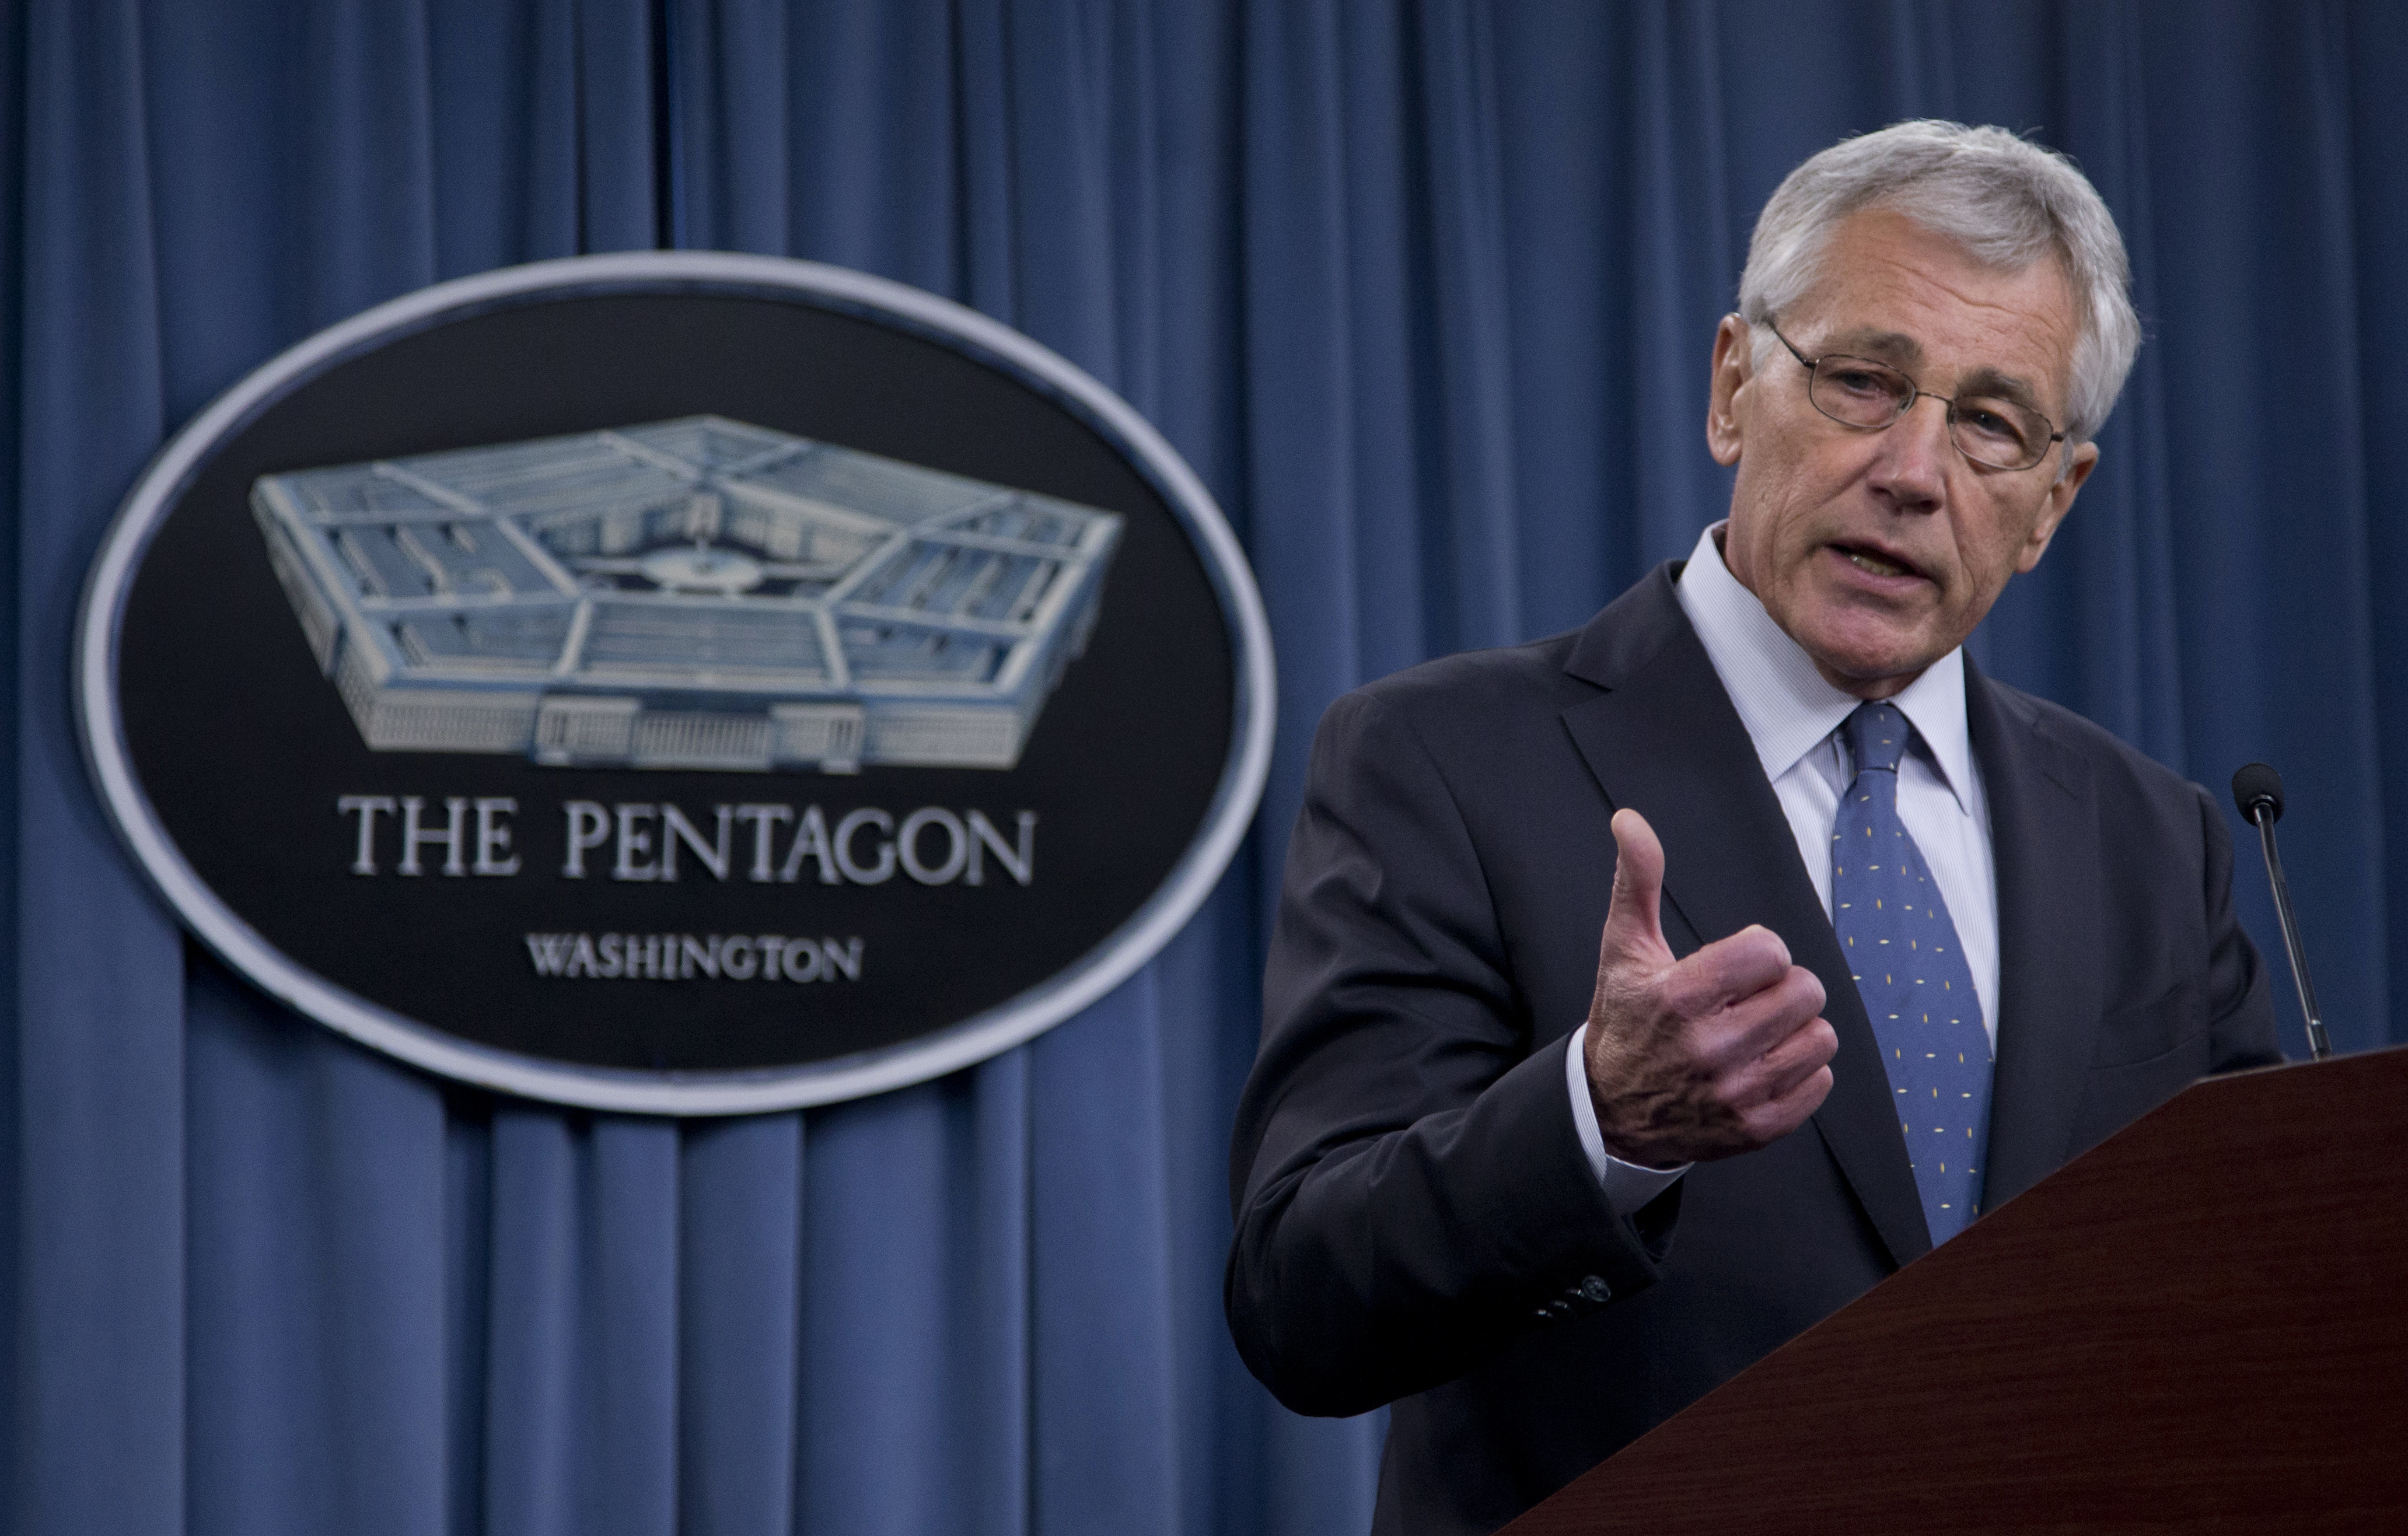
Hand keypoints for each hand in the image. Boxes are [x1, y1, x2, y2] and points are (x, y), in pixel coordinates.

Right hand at [1583, 808, 1836, 1166]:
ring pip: (1820, 1037)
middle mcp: (1710, 1048)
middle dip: (1782, 988)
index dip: (1760, 952)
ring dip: (1795, 1029)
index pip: (1772, 952)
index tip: (1735, 968)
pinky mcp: (1756, 1127)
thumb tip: (1630, 820)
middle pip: (1805, 992)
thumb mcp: (1623, 949)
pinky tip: (1762, 1064)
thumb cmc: (1625, 1020)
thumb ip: (1637, 881)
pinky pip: (1820, 1082)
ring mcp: (1736, 1093)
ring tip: (1758, 1032)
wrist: (1609, 1111)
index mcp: (1679, 997)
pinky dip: (1800, 1070)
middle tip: (1749, 1000)